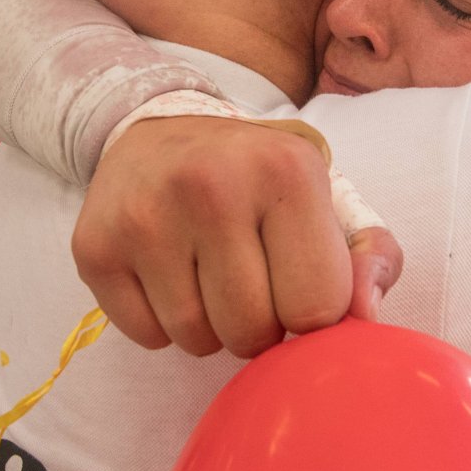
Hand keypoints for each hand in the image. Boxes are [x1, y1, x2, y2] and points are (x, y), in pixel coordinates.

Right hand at [73, 117, 402, 357]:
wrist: (163, 130)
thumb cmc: (260, 177)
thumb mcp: (330, 197)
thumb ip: (373, 255)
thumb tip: (366, 318)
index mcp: (288, 171)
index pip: (318, 307)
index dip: (311, 312)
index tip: (296, 282)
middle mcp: (213, 185)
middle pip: (253, 332)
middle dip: (260, 325)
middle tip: (251, 279)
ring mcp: (147, 216)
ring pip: (197, 340)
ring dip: (212, 327)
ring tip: (210, 273)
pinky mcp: (96, 246)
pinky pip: (147, 337)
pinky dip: (163, 324)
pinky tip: (169, 273)